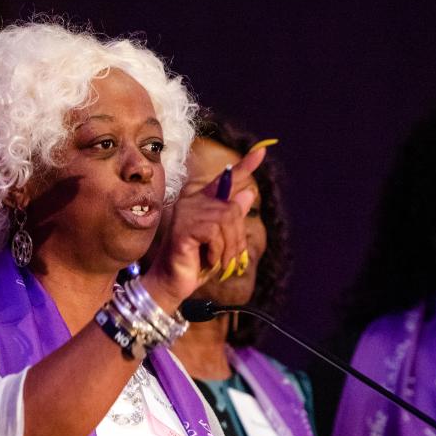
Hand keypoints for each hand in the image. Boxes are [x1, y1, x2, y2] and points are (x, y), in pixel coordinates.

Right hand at [142, 147, 265, 310]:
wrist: (172, 284)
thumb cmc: (195, 264)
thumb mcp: (222, 242)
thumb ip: (234, 219)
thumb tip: (249, 193)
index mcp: (201, 203)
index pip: (225, 180)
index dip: (245, 166)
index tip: (263, 151)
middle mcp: (191, 203)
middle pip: (232, 209)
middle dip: (237, 238)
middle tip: (231, 259)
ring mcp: (185, 214)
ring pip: (226, 220)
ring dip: (229, 248)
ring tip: (219, 262)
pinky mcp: (183, 229)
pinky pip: (215, 233)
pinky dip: (218, 252)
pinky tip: (207, 260)